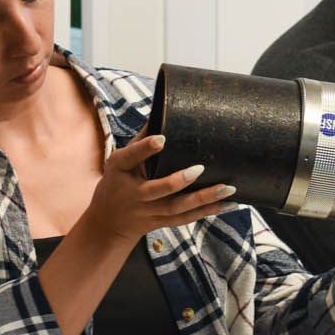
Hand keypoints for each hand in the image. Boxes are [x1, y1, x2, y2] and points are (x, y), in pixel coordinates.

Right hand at [81, 133, 234, 243]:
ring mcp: (148, 211)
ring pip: (177, 208)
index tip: (161, 139)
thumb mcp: (118, 161)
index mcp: (120, 170)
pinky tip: (227, 204)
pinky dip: (207, 212)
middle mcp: (134, 193)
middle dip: (179, 181)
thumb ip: (139, 141)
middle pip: (158, 190)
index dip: (145, 149)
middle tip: (200, 169)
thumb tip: (161, 112)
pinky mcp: (161, 222)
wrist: (107, 222)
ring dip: (204, 199)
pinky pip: (185, 219)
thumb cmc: (117, 181)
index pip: (131, 157)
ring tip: (227, 189)